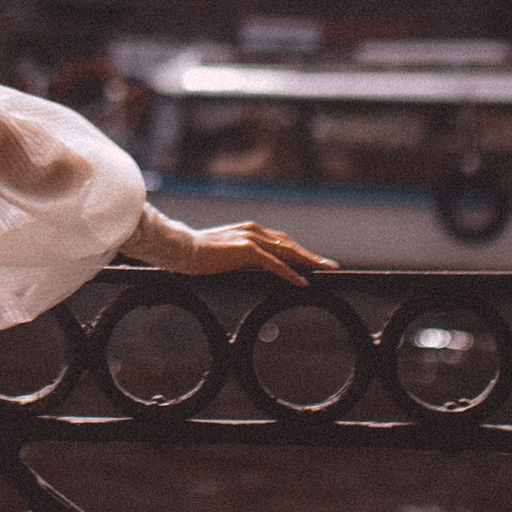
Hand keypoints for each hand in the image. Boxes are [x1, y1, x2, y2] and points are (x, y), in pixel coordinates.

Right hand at [168, 220, 336, 285]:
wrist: (181, 248)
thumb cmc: (198, 254)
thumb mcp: (225, 255)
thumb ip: (240, 258)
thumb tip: (252, 270)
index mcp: (249, 230)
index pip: (281, 241)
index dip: (299, 251)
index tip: (313, 260)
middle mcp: (254, 230)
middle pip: (289, 244)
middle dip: (311, 256)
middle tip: (330, 265)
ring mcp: (251, 238)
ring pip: (287, 251)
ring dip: (308, 262)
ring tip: (324, 271)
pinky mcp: (247, 250)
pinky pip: (275, 263)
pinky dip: (290, 273)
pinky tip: (302, 282)